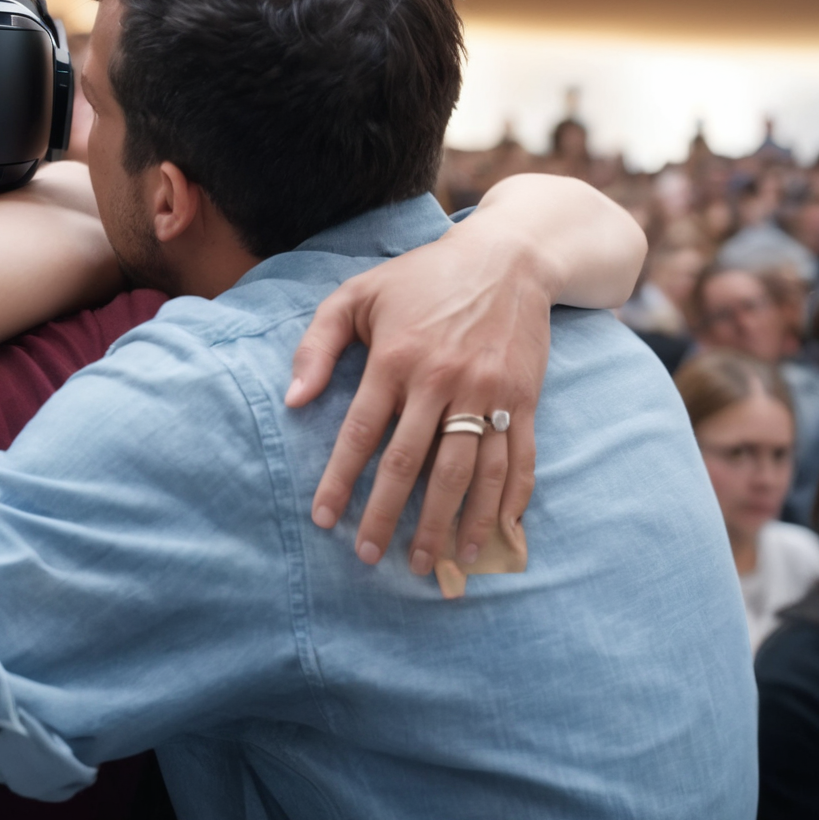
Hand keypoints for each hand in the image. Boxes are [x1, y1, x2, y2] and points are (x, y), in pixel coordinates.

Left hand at [286, 219, 549, 581]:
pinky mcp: (525, 398)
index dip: (340, 481)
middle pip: (412, 464)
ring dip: (451, 524)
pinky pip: (518, 460)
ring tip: (432, 563)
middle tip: (371, 557)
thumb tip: (293, 400)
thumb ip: (317, 344)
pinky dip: (507, 502)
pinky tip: (495, 536)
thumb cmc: (422, 277)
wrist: (509, 256)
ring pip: (468, 473)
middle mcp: (442, 380)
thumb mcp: (357, 293)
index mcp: (396, 358)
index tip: (325, 520)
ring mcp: (489, 392)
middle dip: (389, 516)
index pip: (362, 434)